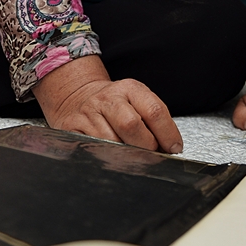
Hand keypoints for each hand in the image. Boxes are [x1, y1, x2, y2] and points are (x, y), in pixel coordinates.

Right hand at [33, 55, 182, 152]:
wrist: (76, 95)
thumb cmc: (115, 104)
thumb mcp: (136, 101)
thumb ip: (153, 120)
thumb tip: (170, 147)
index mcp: (130, 89)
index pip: (154, 111)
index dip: (167, 133)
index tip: (173, 148)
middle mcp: (108, 98)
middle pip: (131, 125)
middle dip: (146, 146)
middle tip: (151, 154)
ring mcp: (88, 111)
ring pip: (111, 141)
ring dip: (125, 155)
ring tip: (130, 155)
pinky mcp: (71, 126)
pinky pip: (92, 148)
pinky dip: (105, 156)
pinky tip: (109, 155)